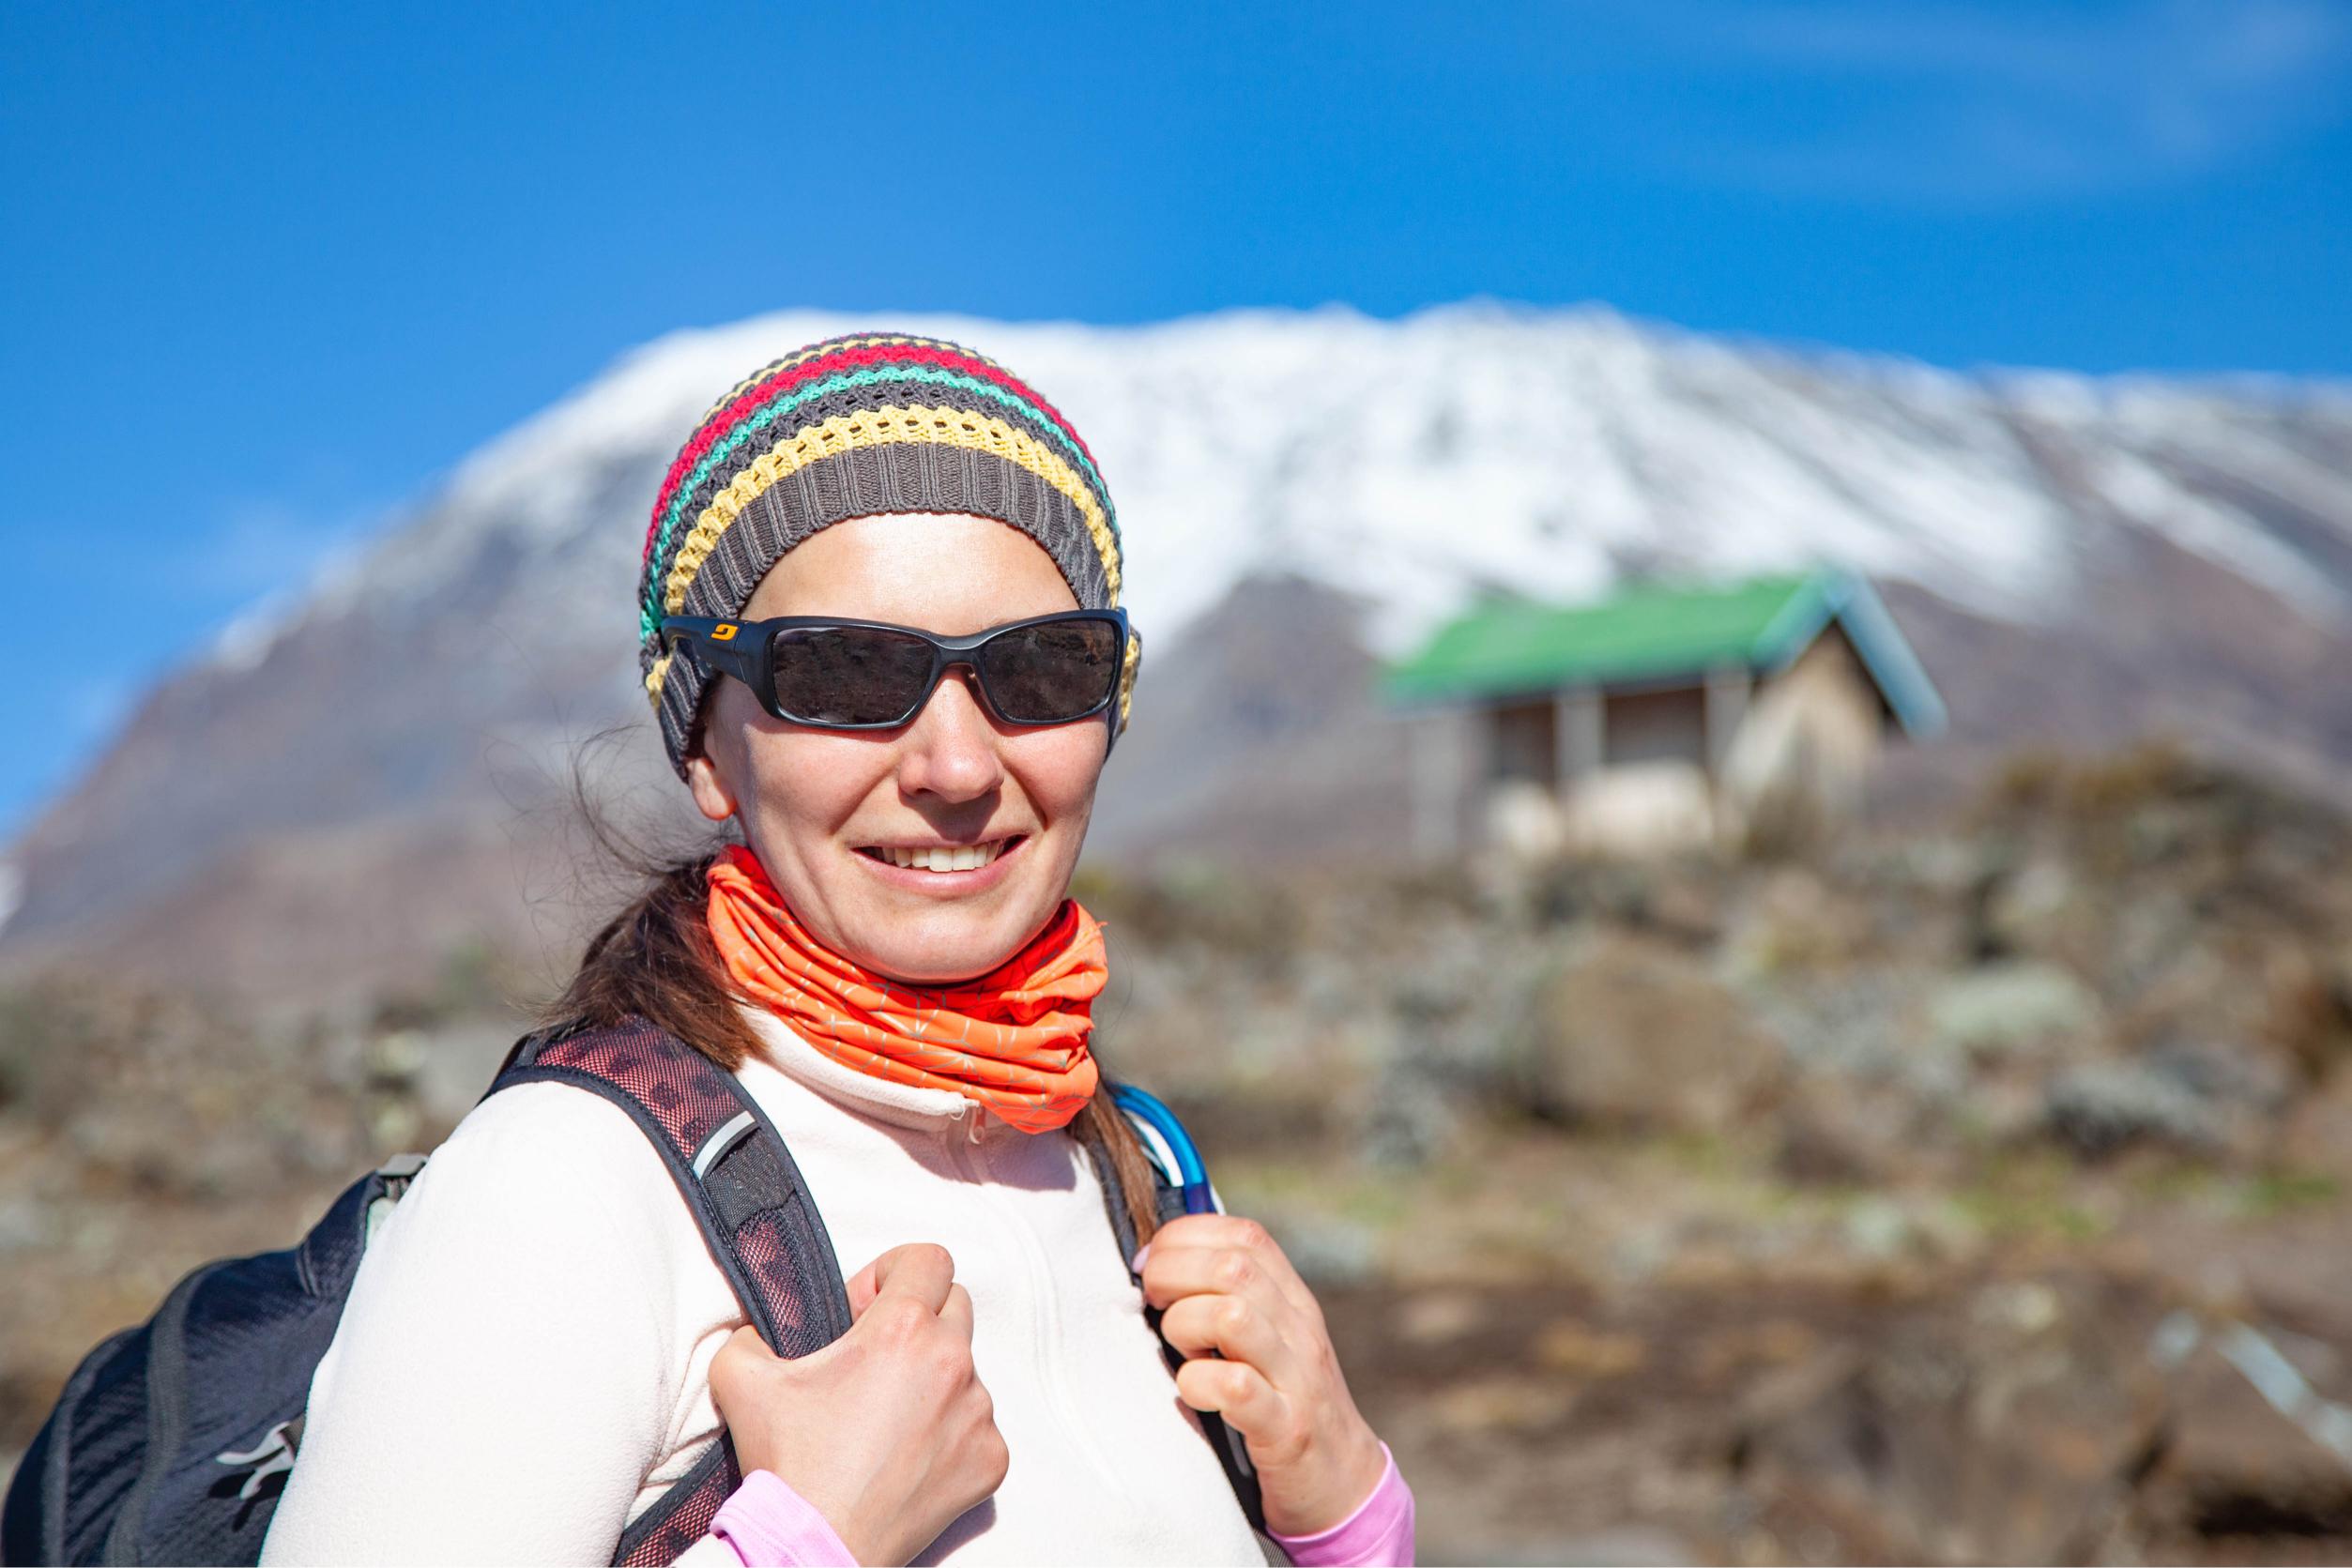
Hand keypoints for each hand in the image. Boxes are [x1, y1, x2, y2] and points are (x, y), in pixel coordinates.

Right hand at [707, 1242, 1007, 1564]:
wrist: (814, 1545)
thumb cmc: (789, 1467)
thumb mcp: (742, 1377)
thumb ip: (751, 1332)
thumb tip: (760, 1329)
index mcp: (903, 1330)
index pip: (929, 1259)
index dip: (893, 1273)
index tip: (867, 1307)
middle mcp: (952, 1364)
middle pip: (955, 1306)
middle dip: (918, 1319)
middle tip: (874, 1357)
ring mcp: (977, 1414)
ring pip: (967, 1369)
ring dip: (934, 1378)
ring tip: (886, 1416)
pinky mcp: (989, 1459)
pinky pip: (979, 1425)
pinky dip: (950, 1431)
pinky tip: (908, 1452)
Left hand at [1139, 1214, 1388, 1537]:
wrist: (1343, 1483)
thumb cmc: (1284, 1405)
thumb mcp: (1267, 1340)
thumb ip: (1228, 1299)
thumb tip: (1156, 1263)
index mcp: (1293, 1301)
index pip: (1245, 1236)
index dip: (1185, 1238)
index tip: (1150, 1265)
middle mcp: (1300, 1330)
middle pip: (1232, 1267)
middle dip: (1172, 1276)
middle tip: (1152, 1306)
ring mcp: (1298, 1378)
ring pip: (1232, 1315)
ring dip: (1184, 1327)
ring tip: (1181, 1351)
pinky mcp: (1287, 1430)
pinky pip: (1236, 1387)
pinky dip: (1199, 1383)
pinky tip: (1192, 1391)